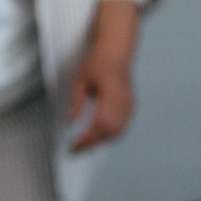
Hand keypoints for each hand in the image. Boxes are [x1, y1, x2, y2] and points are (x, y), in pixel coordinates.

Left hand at [66, 0, 139, 152]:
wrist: (116, 51)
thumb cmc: (98, 62)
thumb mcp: (80, 79)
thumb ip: (76, 101)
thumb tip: (70, 121)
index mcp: (111, 93)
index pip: (100, 124)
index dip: (87, 139)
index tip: (73, 146)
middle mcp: (123, 101)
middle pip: (110, 131)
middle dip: (92, 144)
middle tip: (75, 149)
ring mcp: (129, 104)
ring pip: (118, 131)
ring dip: (102, 141)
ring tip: (85, 145)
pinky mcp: (130, 106)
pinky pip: (122, 127)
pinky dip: (110, 136)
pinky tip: (98, 137)